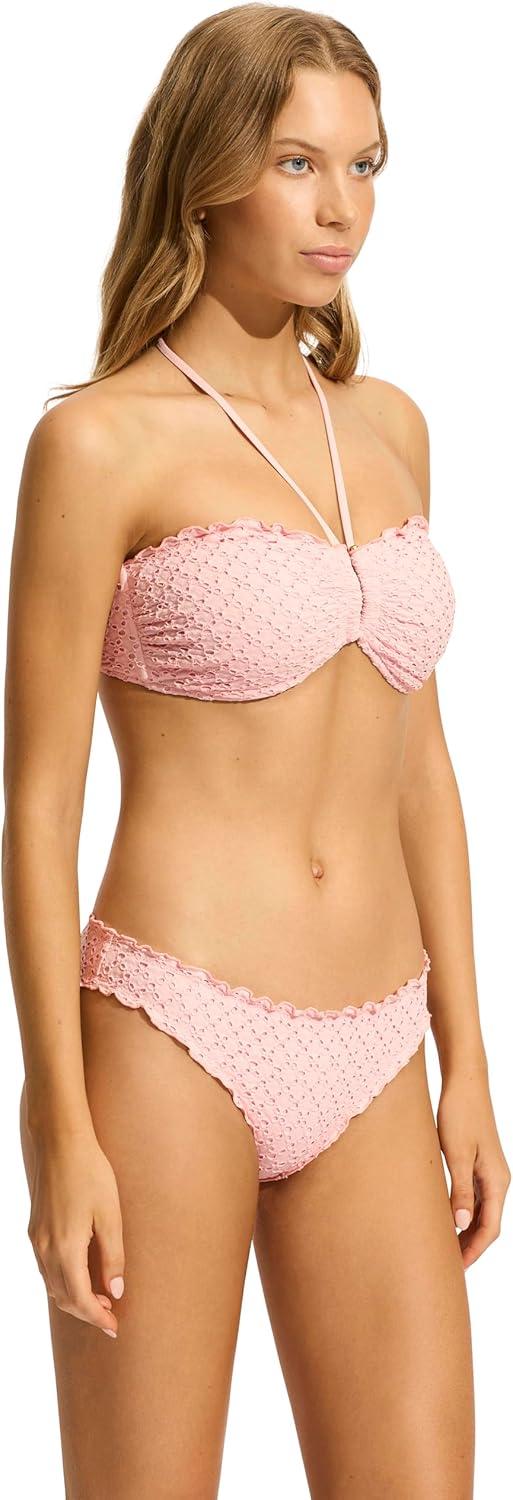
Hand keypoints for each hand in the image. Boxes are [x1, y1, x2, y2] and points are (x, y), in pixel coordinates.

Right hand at [24, 1120, 124, 1337]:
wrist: (60, 1143)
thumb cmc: (91, 1173)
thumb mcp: (111, 1215)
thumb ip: (113, 1256)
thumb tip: (116, 1291)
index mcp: (66, 1248)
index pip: (80, 1299)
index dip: (98, 1317)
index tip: (115, 1328)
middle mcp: (46, 1249)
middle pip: (63, 1298)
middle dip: (86, 1312)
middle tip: (111, 1316)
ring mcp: (36, 1239)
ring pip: (52, 1285)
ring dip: (74, 1298)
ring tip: (101, 1296)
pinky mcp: (34, 1229)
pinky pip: (45, 1268)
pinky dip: (62, 1281)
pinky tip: (80, 1274)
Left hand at [436, 1063, 510, 1269]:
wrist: (464, 1082)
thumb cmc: (460, 1113)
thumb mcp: (456, 1153)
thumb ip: (459, 1190)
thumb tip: (461, 1225)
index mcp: (497, 1181)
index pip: (490, 1228)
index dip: (474, 1251)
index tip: (456, 1270)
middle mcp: (497, 1180)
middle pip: (487, 1224)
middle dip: (470, 1247)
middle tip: (446, 1267)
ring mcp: (488, 1172)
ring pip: (480, 1212)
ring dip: (465, 1232)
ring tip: (443, 1249)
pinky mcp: (477, 1163)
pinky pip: (473, 1197)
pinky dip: (462, 1213)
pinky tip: (445, 1219)